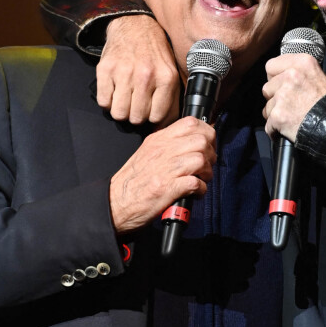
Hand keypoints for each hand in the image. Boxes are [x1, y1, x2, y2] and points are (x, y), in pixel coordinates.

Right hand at [96, 15, 179, 125]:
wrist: (135, 26)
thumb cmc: (154, 53)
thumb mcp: (171, 72)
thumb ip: (171, 99)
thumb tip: (165, 127)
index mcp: (166, 77)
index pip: (157, 117)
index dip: (152, 117)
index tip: (150, 111)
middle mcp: (146, 75)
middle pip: (137, 117)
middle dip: (136, 114)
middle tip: (136, 103)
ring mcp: (124, 73)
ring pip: (119, 113)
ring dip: (121, 109)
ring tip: (126, 98)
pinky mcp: (105, 70)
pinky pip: (103, 102)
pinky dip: (108, 100)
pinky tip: (115, 90)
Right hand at [109, 116, 216, 232]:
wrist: (115, 203)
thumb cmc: (132, 181)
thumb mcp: (148, 151)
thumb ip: (168, 143)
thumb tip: (192, 140)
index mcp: (158, 140)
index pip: (191, 123)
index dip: (207, 132)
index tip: (209, 143)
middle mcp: (162, 151)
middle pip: (201, 140)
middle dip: (210, 154)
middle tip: (207, 165)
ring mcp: (165, 169)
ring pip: (201, 159)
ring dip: (207, 172)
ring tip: (201, 179)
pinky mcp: (167, 189)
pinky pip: (196, 183)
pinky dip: (201, 189)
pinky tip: (195, 192)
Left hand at [262, 53, 325, 141]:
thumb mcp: (320, 77)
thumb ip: (300, 73)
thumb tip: (284, 76)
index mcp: (301, 63)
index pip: (271, 66)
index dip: (275, 78)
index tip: (281, 85)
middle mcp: (290, 76)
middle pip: (267, 87)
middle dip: (275, 97)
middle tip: (290, 104)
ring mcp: (282, 96)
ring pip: (267, 106)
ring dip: (276, 113)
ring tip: (292, 117)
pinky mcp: (278, 115)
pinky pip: (269, 124)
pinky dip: (276, 129)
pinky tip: (288, 128)